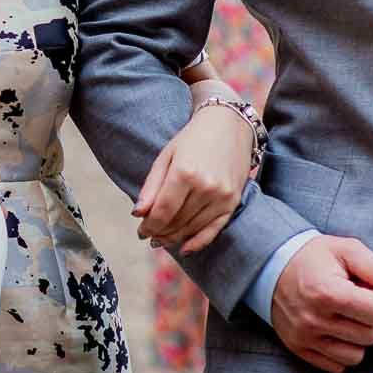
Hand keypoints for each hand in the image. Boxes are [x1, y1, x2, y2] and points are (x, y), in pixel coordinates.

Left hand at [133, 102, 253, 253]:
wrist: (229, 125)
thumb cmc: (193, 139)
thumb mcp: (166, 156)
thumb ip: (151, 187)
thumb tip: (138, 214)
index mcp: (185, 173)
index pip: (162, 211)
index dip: (149, 225)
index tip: (141, 231)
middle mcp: (206, 187)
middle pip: (177, 222)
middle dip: (159, 232)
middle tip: (148, 235)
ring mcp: (223, 196)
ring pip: (193, 228)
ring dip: (175, 237)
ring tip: (162, 239)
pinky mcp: (234, 202)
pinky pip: (214, 230)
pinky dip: (198, 242)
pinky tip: (184, 248)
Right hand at [269, 236, 372, 372]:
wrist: (271, 265)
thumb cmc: (315, 257)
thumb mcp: (349, 250)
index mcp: (327, 292)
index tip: (360, 289)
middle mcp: (313, 319)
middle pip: (370, 336)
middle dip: (367, 319)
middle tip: (350, 301)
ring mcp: (304, 337)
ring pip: (356, 356)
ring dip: (356, 338)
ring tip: (342, 316)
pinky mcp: (298, 349)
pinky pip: (337, 366)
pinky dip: (340, 351)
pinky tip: (332, 330)